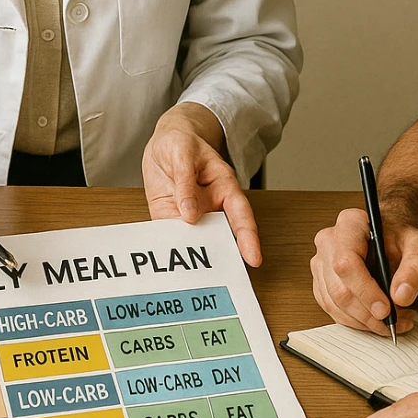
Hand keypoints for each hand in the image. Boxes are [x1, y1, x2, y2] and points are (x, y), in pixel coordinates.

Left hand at [142, 105, 261, 266]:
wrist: (164, 141)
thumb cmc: (181, 142)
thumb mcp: (183, 153)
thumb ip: (186, 181)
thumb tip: (189, 213)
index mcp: (223, 187)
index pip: (240, 215)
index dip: (248, 237)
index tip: (253, 257)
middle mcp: (210, 206)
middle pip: (221, 235)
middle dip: (222, 256)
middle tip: (221, 276)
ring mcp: (190, 215)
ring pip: (195, 240)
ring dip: (192, 256)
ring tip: (190, 274)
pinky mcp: (169, 218)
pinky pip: (171, 236)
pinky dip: (167, 248)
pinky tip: (164, 259)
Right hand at [311, 206, 417, 336]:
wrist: (393, 236)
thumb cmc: (402, 237)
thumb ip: (416, 268)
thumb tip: (401, 296)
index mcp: (350, 224)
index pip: (347, 262)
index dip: (365, 291)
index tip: (385, 310)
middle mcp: (329, 241)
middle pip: (339, 288)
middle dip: (368, 314)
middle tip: (397, 321)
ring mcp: (321, 262)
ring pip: (334, 303)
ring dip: (364, 321)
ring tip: (393, 321)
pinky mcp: (322, 281)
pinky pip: (332, 309)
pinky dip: (356, 321)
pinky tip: (376, 320)